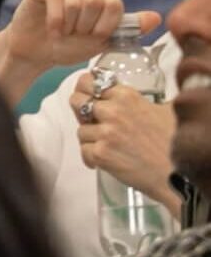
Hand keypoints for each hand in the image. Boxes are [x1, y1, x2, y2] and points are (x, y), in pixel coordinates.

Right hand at [0, 0, 160, 72]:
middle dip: (85, 26)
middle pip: (96, 1)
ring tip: (61, 34)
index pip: (114, 5)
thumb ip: (126, 29)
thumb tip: (157, 18)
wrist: (35, 53)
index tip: (92, 39)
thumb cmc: (67, 46)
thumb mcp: (101, 42)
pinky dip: (55, 19)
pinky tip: (52, 29)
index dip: (104, 27)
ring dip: (69, 25)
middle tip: (73, 36)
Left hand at [70, 76, 178, 207]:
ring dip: (91, 139)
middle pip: (76, 101)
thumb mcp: (166, 109)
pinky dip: (92, 157)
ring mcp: (105, 133)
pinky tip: (105, 160)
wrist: (179, 173)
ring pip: (80, 130)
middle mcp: (113, 112)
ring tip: (109, 146)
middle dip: (80, 111)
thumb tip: (139, 98)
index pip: (90, 82)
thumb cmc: (177, 143)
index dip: (86, 89)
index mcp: (126, 96)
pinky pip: (83, 151)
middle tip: (91, 121)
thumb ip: (146, 100)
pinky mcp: (101, 154)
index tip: (87, 95)